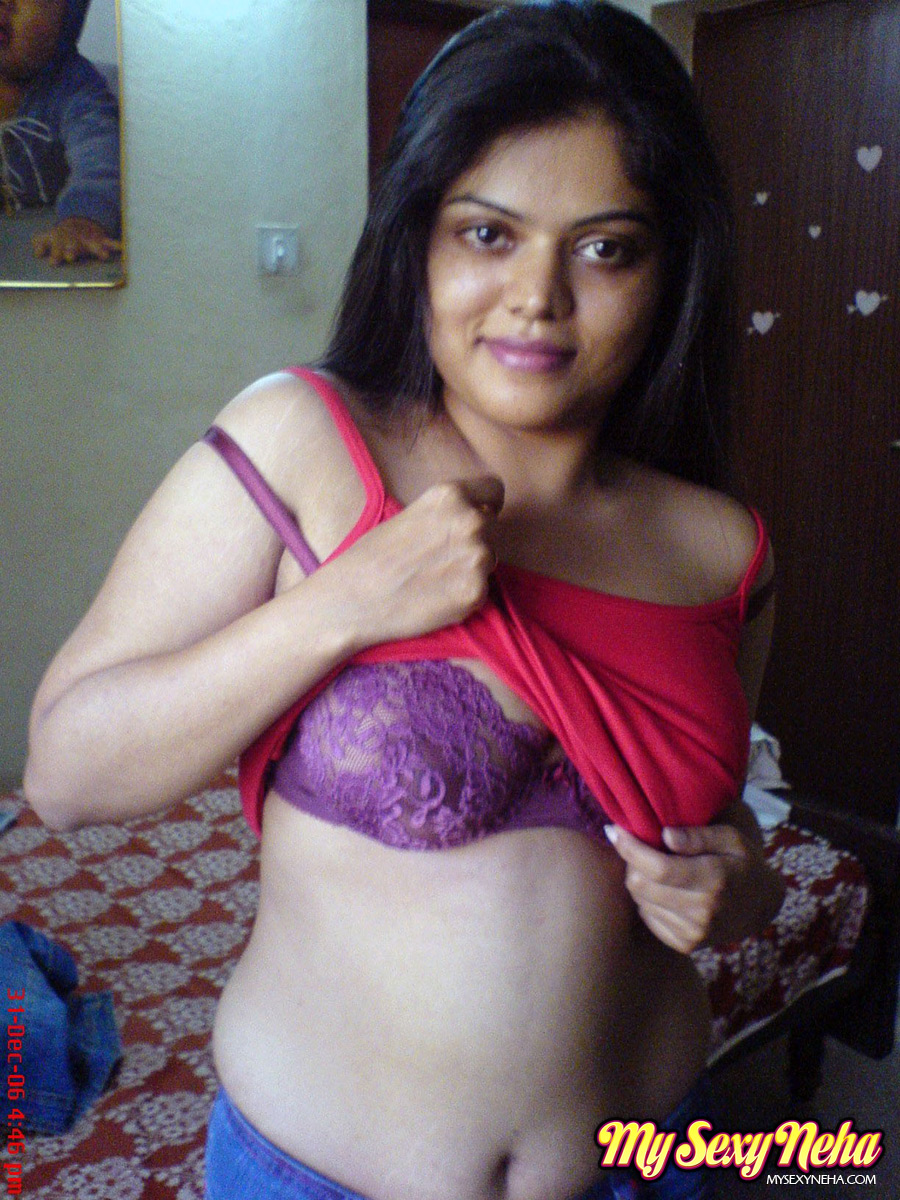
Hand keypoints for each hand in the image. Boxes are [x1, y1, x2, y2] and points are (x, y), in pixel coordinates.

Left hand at [32, 217, 121, 264]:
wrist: (79, 222)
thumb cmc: (63, 237)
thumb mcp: (49, 237)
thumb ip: (41, 243)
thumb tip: (37, 253)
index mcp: (60, 239)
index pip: (56, 246)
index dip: (53, 253)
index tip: (52, 262)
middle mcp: (74, 239)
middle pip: (72, 244)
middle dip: (71, 250)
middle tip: (70, 257)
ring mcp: (88, 238)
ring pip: (93, 244)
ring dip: (98, 249)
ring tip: (104, 256)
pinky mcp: (101, 239)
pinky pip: (110, 242)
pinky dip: (116, 245)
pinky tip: (123, 249)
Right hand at [331, 475, 504, 645]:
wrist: (351, 598)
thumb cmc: (373, 556)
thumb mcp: (414, 513)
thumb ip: (448, 511)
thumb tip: (479, 515)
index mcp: (451, 495)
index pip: (494, 490)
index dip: (484, 506)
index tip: (472, 519)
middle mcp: (471, 520)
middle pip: (493, 527)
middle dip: (475, 539)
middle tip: (439, 558)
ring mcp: (477, 557)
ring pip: (491, 559)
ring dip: (471, 569)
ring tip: (433, 579)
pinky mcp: (475, 592)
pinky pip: (482, 591)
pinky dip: (464, 596)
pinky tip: (435, 598)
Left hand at [605, 814, 785, 953]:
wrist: (760, 907)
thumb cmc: (742, 863)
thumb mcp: (732, 839)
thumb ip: (699, 835)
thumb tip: (664, 836)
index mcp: (715, 880)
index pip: (658, 867)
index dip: (630, 848)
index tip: (614, 830)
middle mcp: (703, 911)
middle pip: (641, 886)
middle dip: (631, 862)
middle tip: (640, 848)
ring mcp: (694, 933)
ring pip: (640, 901)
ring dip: (639, 881)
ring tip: (656, 868)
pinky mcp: (685, 945)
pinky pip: (647, 918)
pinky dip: (647, 900)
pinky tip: (663, 889)